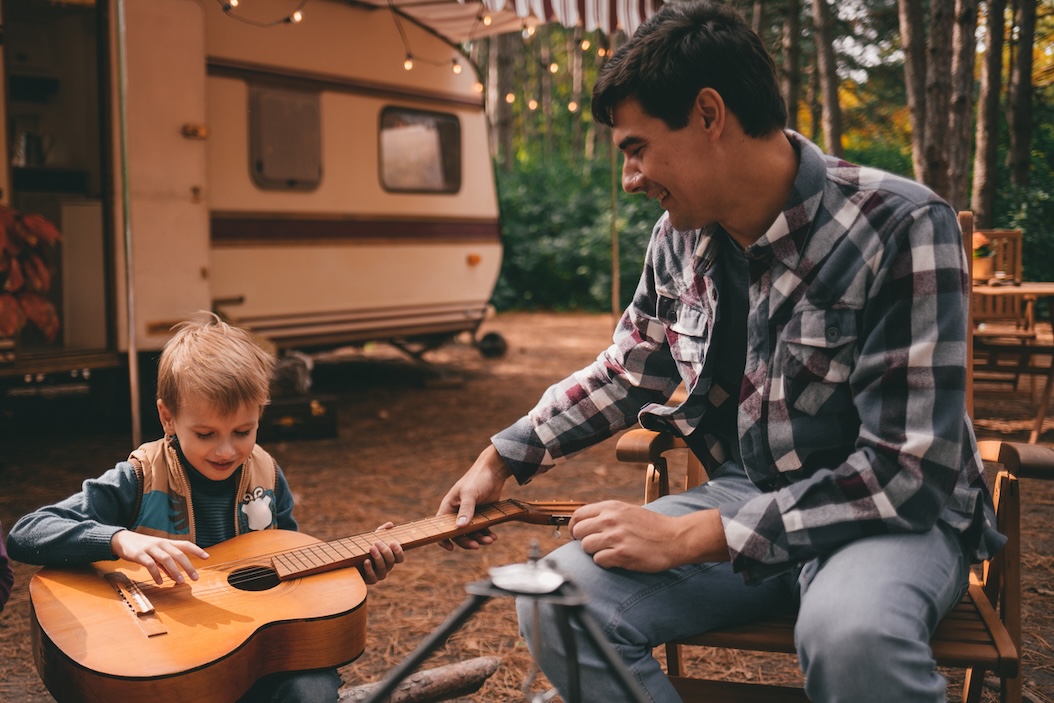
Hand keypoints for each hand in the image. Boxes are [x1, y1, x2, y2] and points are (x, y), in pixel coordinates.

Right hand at [110, 529, 209, 584]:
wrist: (122, 539)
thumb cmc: (143, 547)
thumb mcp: (156, 554)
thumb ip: (166, 564)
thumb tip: (176, 576)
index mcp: (167, 542)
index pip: (185, 544)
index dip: (197, 550)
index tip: (207, 557)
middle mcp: (161, 544)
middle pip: (178, 553)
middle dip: (188, 566)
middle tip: (195, 578)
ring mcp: (150, 548)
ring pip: (166, 558)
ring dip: (174, 571)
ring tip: (180, 582)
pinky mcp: (139, 554)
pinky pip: (150, 564)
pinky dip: (156, 574)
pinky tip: (160, 582)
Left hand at [359, 522, 404, 584]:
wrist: (351, 561)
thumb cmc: (365, 548)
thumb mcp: (373, 538)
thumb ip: (382, 532)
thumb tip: (390, 524)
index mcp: (390, 558)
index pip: (400, 558)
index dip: (398, 551)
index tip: (392, 542)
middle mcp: (386, 567)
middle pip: (391, 561)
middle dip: (385, 551)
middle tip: (377, 542)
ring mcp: (379, 575)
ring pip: (383, 569)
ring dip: (377, 557)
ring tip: (371, 548)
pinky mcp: (370, 580)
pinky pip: (372, 577)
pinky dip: (369, 569)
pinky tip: (366, 561)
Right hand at [436, 444, 511, 550]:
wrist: (494, 471)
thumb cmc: (477, 479)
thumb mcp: (470, 493)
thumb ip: (466, 510)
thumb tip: (460, 527)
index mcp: (449, 507)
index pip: (442, 527)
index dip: (443, 539)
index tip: (450, 548)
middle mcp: (457, 513)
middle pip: (458, 534)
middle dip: (467, 541)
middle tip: (477, 546)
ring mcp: (470, 515)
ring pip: (471, 533)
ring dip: (480, 539)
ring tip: (491, 540)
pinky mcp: (481, 515)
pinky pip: (482, 529)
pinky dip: (487, 534)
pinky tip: (494, 536)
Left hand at [569, 501, 728, 571]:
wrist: (676, 538)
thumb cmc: (652, 527)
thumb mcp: (628, 511)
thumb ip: (607, 514)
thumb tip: (585, 524)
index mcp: (611, 507)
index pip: (578, 515)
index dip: (574, 527)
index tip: (578, 535)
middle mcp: (610, 519)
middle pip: (578, 531)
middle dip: (583, 541)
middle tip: (594, 546)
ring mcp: (616, 536)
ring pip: (586, 547)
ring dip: (595, 552)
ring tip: (609, 552)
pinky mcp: (622, 554)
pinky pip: (599, 560)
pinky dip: (605, 563)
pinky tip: (617, 560)